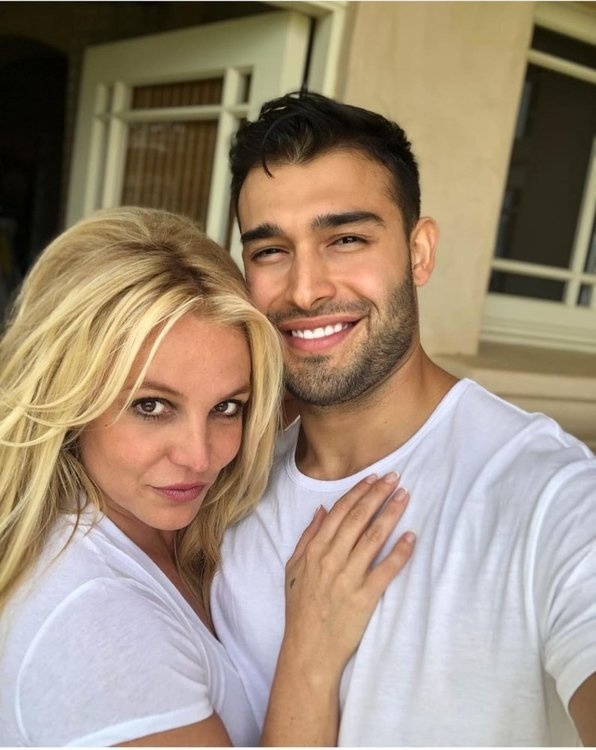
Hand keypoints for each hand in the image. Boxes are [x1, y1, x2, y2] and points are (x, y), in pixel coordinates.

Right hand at [282, 473, 413, 676]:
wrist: (308, 649)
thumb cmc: (300, 609)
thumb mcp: (293, 569)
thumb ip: (307, 538)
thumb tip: (320, 510)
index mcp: (314, 550)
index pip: (340, 512)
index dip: (358, 492)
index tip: (374, 478)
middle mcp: (331, 559)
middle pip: (359, 518)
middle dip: (378, 494)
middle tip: (395, 478)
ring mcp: (348, 577)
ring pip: (374, 537)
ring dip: (391, 513)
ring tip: (404, 497)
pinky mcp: (365, 597)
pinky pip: (386, 569)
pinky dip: (400, 551)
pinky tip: (411, 537)